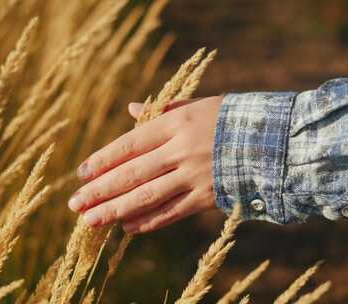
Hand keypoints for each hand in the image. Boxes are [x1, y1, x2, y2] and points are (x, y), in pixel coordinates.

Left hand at [68, 96, 222, 233]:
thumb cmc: (230, 118)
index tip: (81, 174)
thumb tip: (130, 109)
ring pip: (147, 196)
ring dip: (116, 210)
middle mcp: (180, 151)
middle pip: (132, 174)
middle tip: (75, 204)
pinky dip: (149, 221)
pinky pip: (172, 212)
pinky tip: (128, 228)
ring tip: (91, 221)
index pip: (129, 145)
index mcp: (175, 124)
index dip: (103, 160)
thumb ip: (161, 110)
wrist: (272, 140)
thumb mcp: (196, 106)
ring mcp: (194, 176)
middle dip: (100, 190)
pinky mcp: (207, 197)